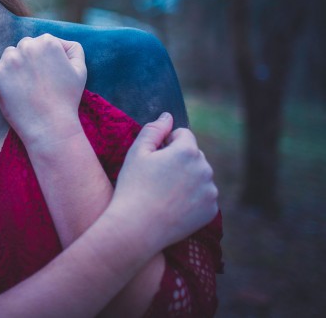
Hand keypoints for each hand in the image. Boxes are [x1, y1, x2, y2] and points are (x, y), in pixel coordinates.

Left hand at [0, 34, 86, 148]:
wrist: (49, 126)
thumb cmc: (67, 99)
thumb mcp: (80, 70)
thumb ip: (73, 50)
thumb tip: (61, 43)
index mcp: (47, 42)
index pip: (42, 42)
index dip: (46, 60)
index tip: (50, 76)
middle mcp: (27, 45)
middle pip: (25, 46)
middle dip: (30, 60)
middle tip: (38, 82)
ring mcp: (9, 59)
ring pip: (10, 56)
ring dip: (16, 66)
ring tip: (27, 87)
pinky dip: (5, 80)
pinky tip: (17, 92)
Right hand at [109, 113, 218, 251]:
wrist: (137, 227)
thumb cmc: (133, 187)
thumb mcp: (137, 153)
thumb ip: (154, 130)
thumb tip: (168, 116)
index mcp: (187, 150)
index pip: (183, 135)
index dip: (166, 144)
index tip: (153, 160)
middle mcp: (205, 168)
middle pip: (193, 155)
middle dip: (179, 160)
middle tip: (156, 178)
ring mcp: (210, 191)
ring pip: (199, 175)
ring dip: (187, 178)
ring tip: (164, 193)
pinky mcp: (211, 210)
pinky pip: (203, 195)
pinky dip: (192, 198)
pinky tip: (173, 206)